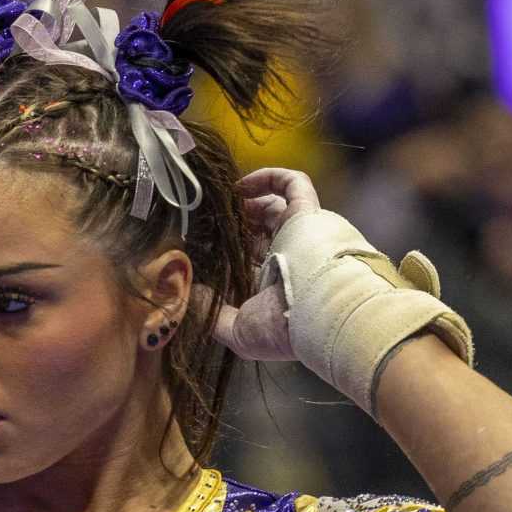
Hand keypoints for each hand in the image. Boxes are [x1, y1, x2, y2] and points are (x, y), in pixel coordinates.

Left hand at [211, 166, 322, 364]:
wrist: (322, 313)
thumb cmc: (283, 327)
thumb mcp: (239, 333)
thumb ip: (212, 316)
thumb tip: (189, 296)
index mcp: (271, 286)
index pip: (244, 261)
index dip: (222, 251)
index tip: (195, 245)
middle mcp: (286, 257)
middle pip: (256, 231)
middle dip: (231, 224)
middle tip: (203, 221)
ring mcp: (298, 233)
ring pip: (272, 206)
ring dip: (245, 202)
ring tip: (218, 205)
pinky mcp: (307, 212)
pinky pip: (293, 184)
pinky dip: (269, 178)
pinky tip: (240, 186)